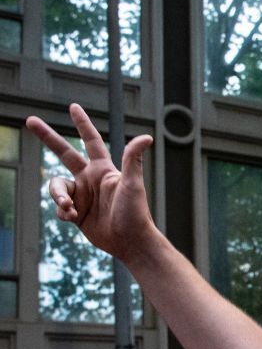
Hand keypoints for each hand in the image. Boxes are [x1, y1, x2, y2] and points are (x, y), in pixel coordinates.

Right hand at [26, 104, 157, 260]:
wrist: (130, 241)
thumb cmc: (135, 212)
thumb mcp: (133, 184)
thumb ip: (133, 159)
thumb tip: (146, 136)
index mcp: (103, 169)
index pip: (90, 141)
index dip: (82, 124)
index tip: (73, 107)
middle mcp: (90, 179)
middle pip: (64, 153)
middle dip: (48, 136)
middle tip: (30, 120)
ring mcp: (82, 196)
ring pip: (57, 187)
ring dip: (58, 196)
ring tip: (69, 207)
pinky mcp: (77, 213)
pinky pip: (59, 207)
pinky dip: (62, 211)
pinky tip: (73, 218)